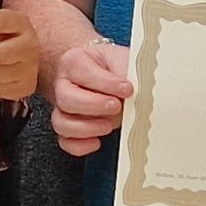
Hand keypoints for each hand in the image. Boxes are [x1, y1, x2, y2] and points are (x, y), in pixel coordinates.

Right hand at [49, 40, 133, 156]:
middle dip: (94, 106)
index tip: (127, 88)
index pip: (83, 72)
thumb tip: (143, 90)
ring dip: (86, 128)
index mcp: (75, 62)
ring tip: (108, 125)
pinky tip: (96, 141)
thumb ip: (127, 73)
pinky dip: (80, 145)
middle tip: (117, 106)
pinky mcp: (67, 127)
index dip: (106, 83)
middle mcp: (63, 85)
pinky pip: (65, 141)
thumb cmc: (111, 66)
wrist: (102, 72)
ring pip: (61, 123)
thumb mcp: (121, 59)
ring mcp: (62, 108)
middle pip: (66, 99)